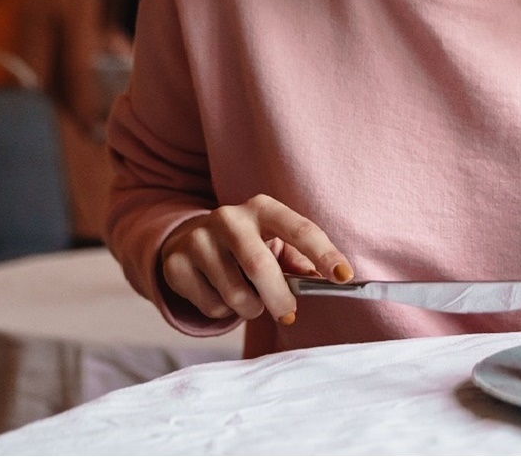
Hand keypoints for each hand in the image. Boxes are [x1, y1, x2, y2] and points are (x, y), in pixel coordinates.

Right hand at [159, 194, 351, 325]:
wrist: (189, 240)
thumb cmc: (248, 245)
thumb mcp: (275, 244)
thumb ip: (301, 262)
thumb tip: (326, 281)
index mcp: (263, 207)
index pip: (299, 229)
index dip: (324, 253)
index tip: (344, 277)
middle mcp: (228, 217)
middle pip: (259, 265)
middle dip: (278, 297)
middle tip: (287, 313)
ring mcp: (197, 239)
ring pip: (234, 293)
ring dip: (250, 308)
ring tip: (250, 300)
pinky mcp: (175, 263)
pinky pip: (211, 305)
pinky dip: (224, 312)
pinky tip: (219, 294)